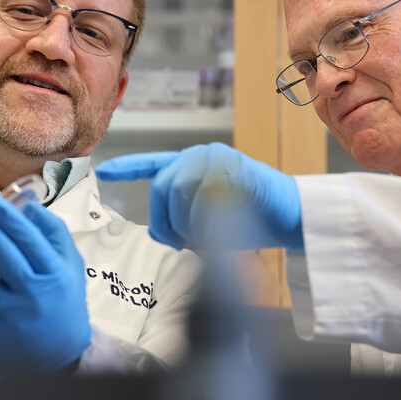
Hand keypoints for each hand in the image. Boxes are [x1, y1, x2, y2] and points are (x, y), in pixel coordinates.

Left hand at [0, 196, 90, 374]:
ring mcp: (8, 314)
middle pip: (1, 253)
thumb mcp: (70, 266)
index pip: (29, 239)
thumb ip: (53, 233)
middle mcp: (34, 294)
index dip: (8, 218)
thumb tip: (27, 203)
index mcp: (56, 274)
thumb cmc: (62, 300)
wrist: (59, 357)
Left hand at [95, 142, 302, 250]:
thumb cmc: (254, 219)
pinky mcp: (232, 167)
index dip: (128, 168)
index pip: (155, 164)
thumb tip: (161, 232)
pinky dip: (206, 221)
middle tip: (179, 244)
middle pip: (161, 188)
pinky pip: (202, 199)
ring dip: (186, 225)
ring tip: (205, 237)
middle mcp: (202, 155)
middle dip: (164, 222)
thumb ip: (184, 215)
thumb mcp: (210, 218)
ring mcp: (217, 159)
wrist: (296, 215)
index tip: (105, 171)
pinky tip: (220, 227)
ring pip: (178, 194)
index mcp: (195, 164)